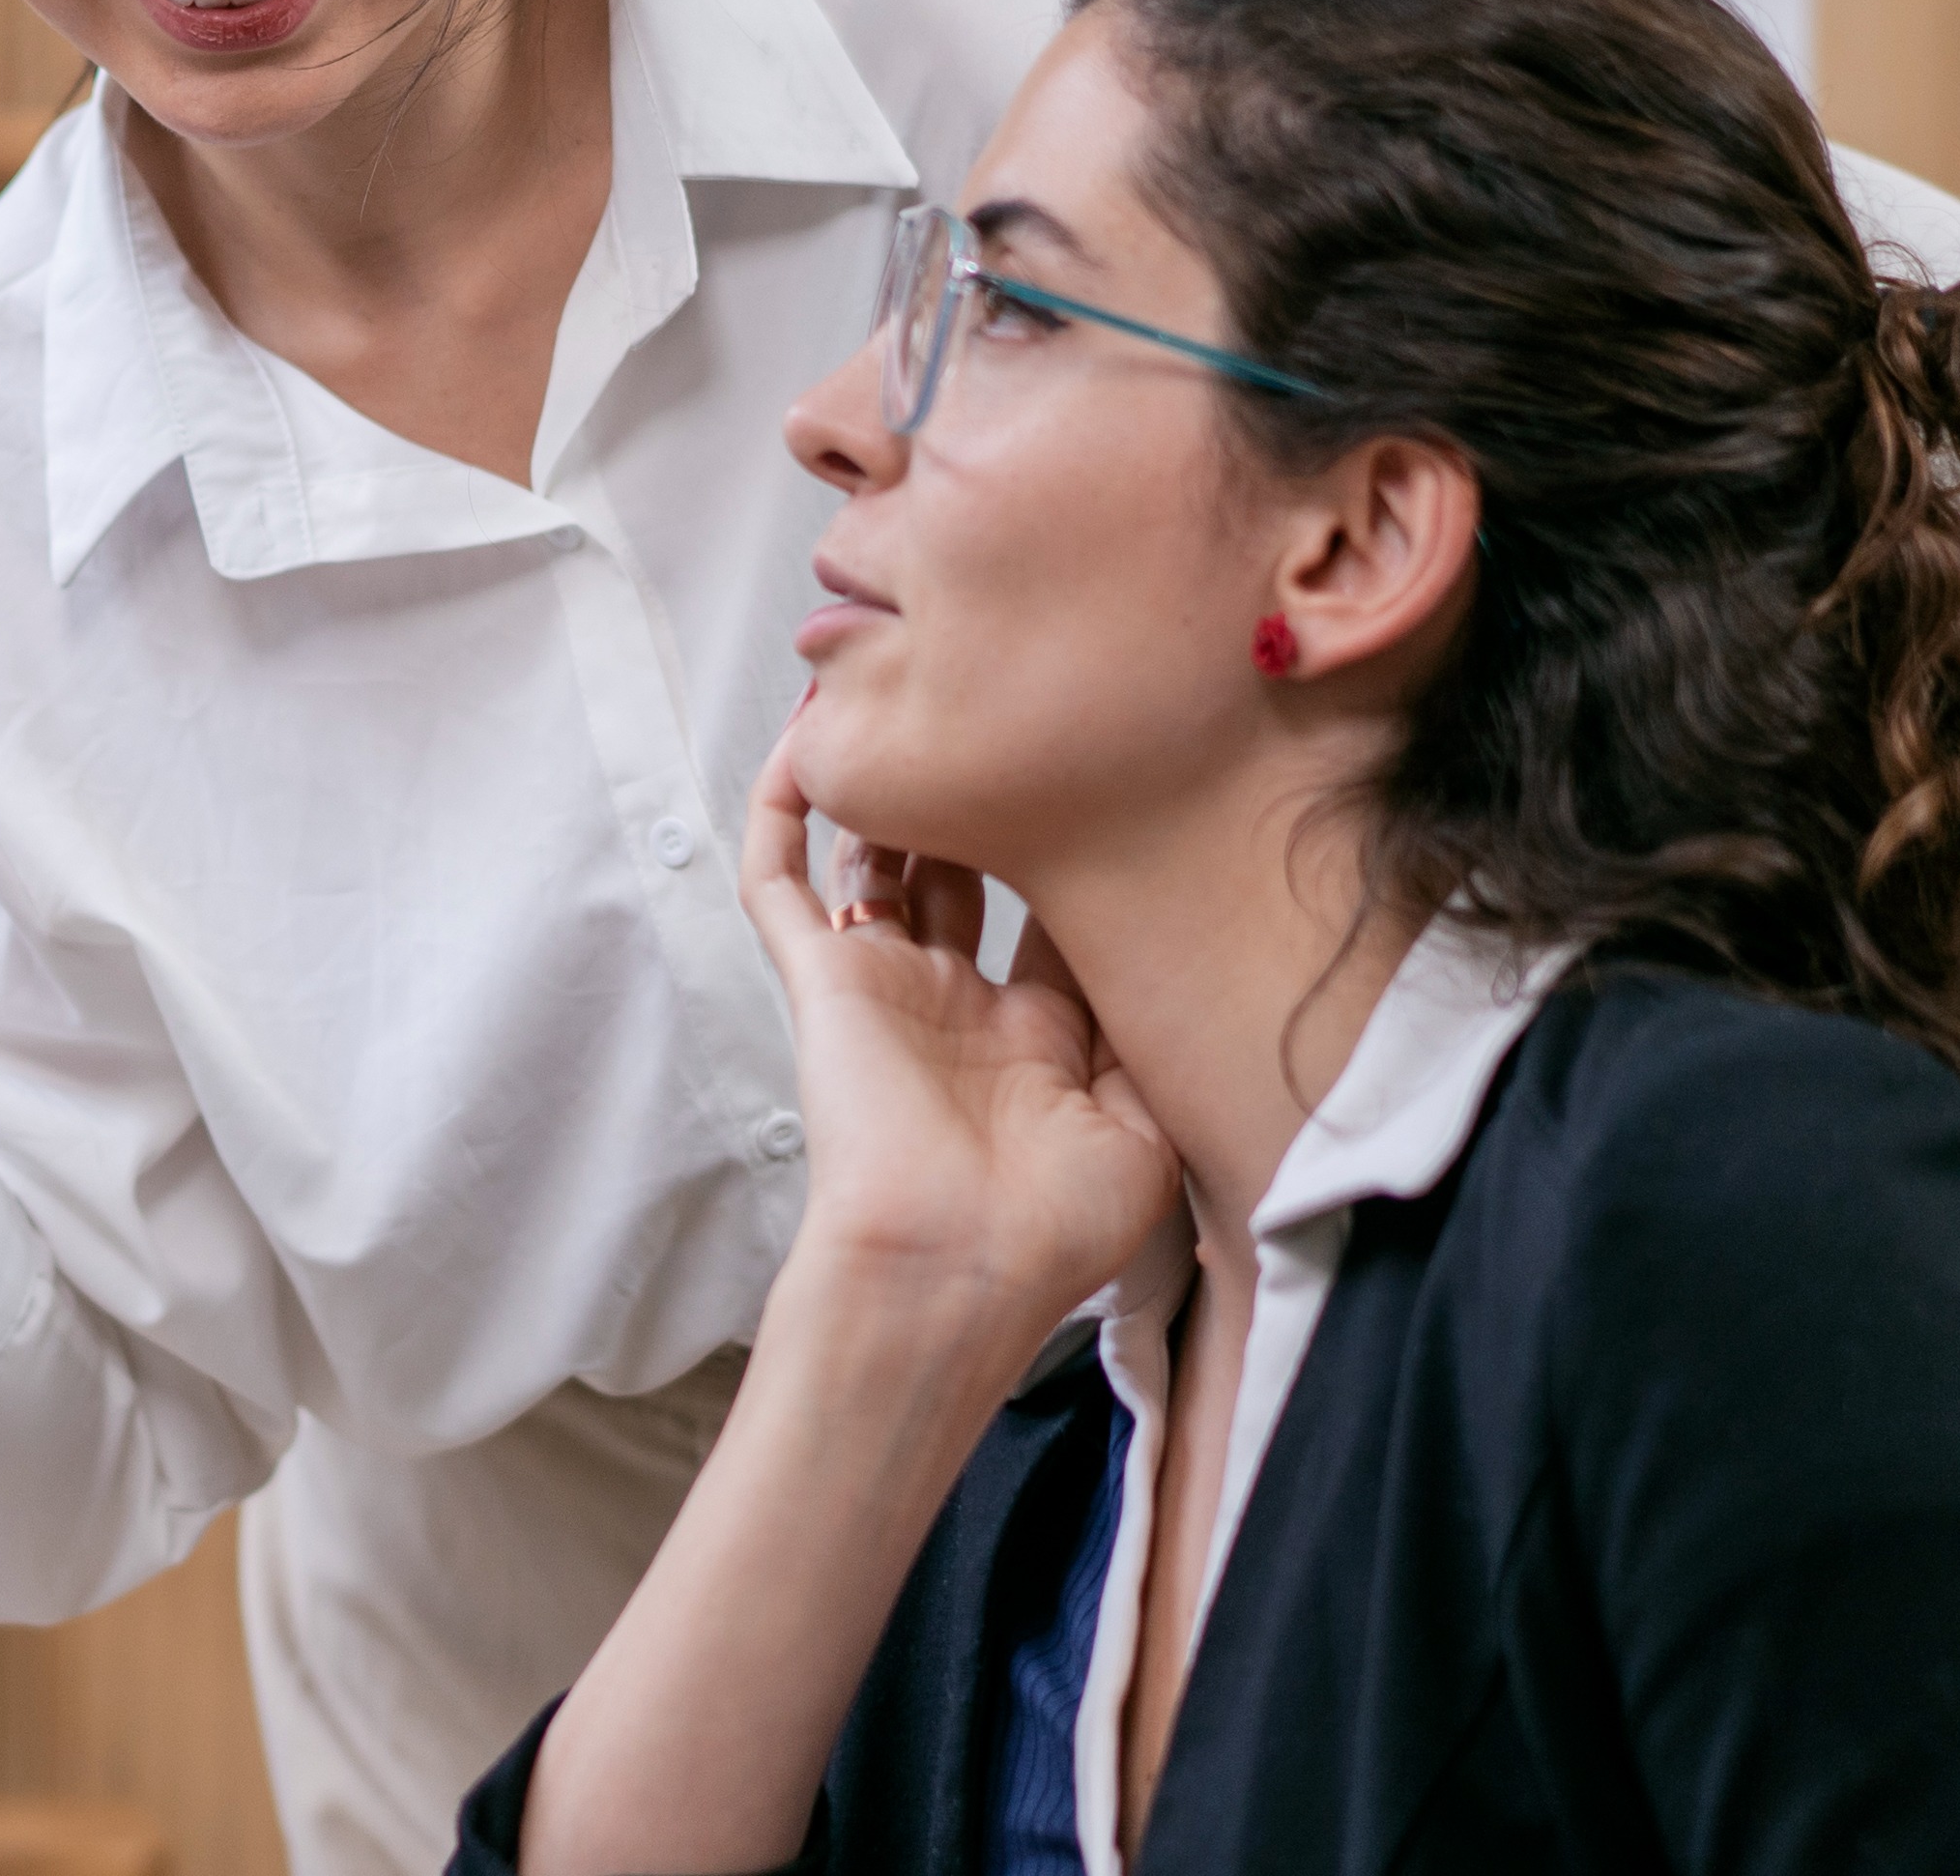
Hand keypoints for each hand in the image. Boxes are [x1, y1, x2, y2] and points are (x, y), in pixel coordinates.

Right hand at [734, 734, 1174, 1356]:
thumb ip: (1152, 1038)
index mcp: (1035, 1041)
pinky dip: (783, 808)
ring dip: (894, 787)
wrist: (954, 1265)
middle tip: (1014, 712)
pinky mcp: (821, 978)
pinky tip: (806, 735)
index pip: (1053, 914)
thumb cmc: (1049, 1225)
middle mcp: (957, 1003)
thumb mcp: (1147, 1130)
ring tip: (919, 694)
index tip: (1114, 771)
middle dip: (985, 800)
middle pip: (966, 871)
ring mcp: (884, 985)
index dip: (1077, 846)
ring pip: (876, 859)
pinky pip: (779, 880)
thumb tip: (1180, 955)